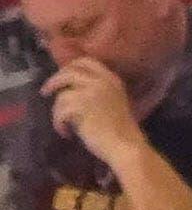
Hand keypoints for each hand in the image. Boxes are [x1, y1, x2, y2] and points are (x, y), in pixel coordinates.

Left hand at [42, 57, 145, 173]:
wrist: (127, 147)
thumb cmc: (122, 131)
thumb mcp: (114, 103)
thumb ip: (97, 91)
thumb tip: (70, 89)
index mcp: (112, 80)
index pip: (86, 62)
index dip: (70, 67)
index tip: (62, 76)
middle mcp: (102, 82)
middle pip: (69, 72)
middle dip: (54, 81)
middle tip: (46, 92)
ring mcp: (92, 92)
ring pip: (62, 95)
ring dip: (58, 111)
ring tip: (63, 125)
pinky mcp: (81, 106)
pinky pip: (60, 110)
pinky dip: (59, 123)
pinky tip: (66, 133)